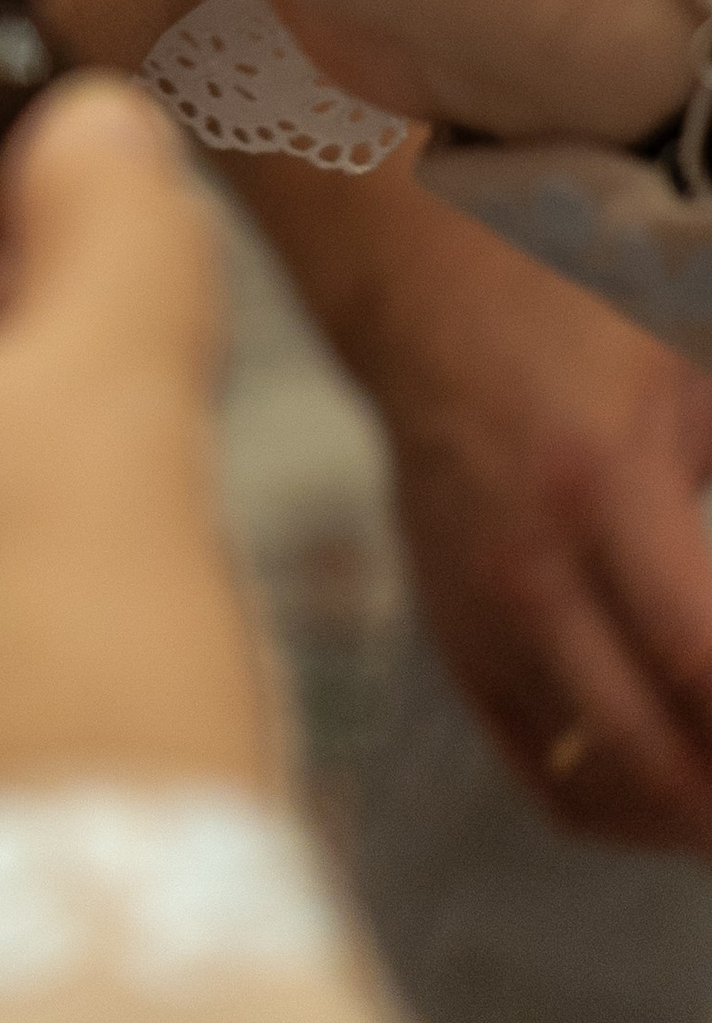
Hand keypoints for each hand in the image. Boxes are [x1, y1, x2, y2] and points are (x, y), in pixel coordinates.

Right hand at [280, 162, 711, 852]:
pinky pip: (539, 770)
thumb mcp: (693, 382)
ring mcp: (479, 614)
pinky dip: (618, 806)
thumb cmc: (569, 313)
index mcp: (603, 488)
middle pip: (655, 757)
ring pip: (596, 786)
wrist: (419, 288)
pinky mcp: (452, 638)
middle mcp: (530, 570)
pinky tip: (674, 790)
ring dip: (688, 815)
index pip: (703, 668)